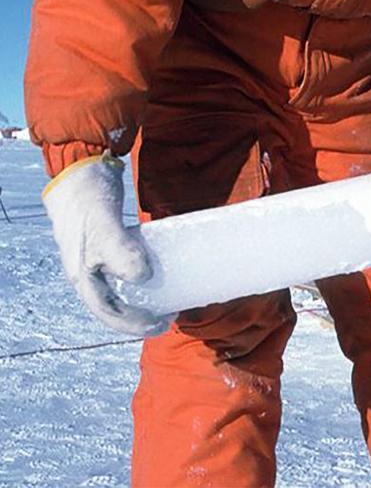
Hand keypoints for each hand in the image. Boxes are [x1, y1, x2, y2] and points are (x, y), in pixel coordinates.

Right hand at [42, 154, 171, 335]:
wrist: (78, 168)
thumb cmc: (89, 197)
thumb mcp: (105, 226)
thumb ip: (121, 252)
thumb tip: (143, 278)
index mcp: (83, 275)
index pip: (108, 313)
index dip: (135, 324)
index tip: (163, 323)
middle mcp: (86, 271)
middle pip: (112, 306)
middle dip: (139, 317)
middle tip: (170, 315)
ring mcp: (94, 257)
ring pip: (116, 289)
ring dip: (139, 299)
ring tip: (165, 298)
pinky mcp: (104, 242)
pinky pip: (121, 269)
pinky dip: (138, 276)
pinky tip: (156, 269)